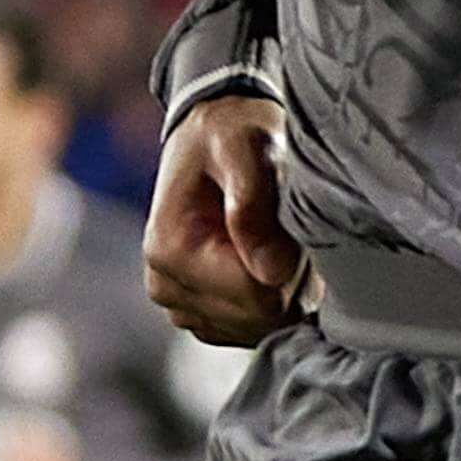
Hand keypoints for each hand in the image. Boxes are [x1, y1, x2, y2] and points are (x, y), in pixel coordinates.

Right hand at [146, 90, 304, 345]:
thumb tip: (272, 271)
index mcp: (170, 250)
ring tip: (277, 236)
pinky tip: (269, 257)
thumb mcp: (245, 148)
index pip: (258, 295)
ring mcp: (181, 306)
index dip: (294, 265)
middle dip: (292, 277)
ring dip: (285, 287)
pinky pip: (253, 327)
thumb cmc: (229, 133)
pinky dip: (273, 297)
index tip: (294, 223)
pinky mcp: (200, 314)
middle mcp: (166, 287)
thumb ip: (254, 205)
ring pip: (262, 327)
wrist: (211, 134)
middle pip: (263, 316)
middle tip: (290, 226)